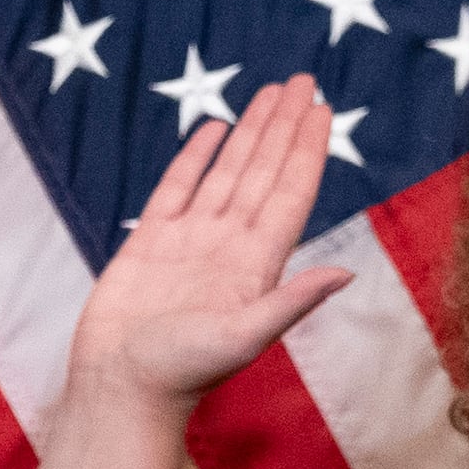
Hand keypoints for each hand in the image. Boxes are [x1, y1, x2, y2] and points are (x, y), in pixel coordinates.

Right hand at [63, 74, 353, 419]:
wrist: (121, 388)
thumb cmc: (182, 374)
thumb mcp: (244, 338)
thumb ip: (292, 302)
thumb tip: (347, 273)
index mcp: (257, 264)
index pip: (290, 192)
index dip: (308, 150)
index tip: (323, 109)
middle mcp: (230, 245)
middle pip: (265, 171)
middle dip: (285, 126)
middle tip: (304, 79)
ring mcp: (191, 241)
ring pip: (228, 172)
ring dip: (251, 132)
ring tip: (271, 92)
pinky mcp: (151, 242)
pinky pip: (178, 187)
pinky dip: (197, 157)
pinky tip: (216, 129)